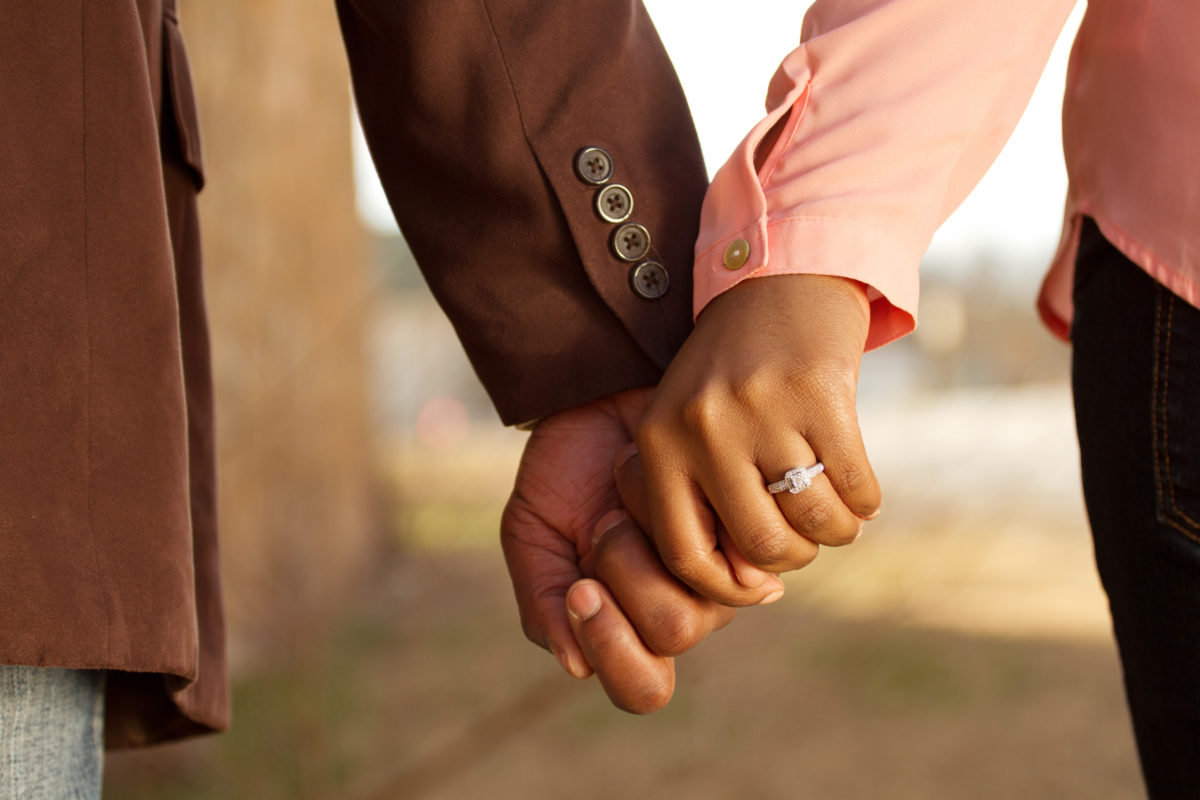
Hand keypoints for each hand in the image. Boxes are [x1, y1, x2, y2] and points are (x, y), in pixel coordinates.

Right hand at [500, 388, 780, 711]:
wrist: (602, 391)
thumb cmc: (568, 470)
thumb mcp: (534, 535)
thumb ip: (543, 602)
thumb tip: (575, 667)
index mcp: (628, 622)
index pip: (644, 687)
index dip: (615, 652)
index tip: (580, 590)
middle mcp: (683, 603)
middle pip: (673, 634)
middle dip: (626, 572)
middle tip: (606, 522)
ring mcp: (719, 565)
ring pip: (706, 582)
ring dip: (651, 533)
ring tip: (631, 489)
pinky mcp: (747, 519)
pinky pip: (730, 537)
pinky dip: (682, 502)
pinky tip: (660, 473)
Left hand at [625, 274, 881, 604]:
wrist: (778, 282)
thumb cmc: (731, 374)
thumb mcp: (690, 428)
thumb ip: (703, 500)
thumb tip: (752, 584)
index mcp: (659, 443)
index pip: (685, 553)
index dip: (729, 588)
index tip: (761, 587)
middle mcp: (703, 428)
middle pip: (759, 543)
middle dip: (795, 557)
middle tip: (806, 540)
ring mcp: (761, 409)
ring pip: (813, 519)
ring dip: (837, 531)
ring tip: (838, 517)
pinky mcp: (818, 392)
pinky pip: (855, 485)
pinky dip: (866, 502)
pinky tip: (861, 492)